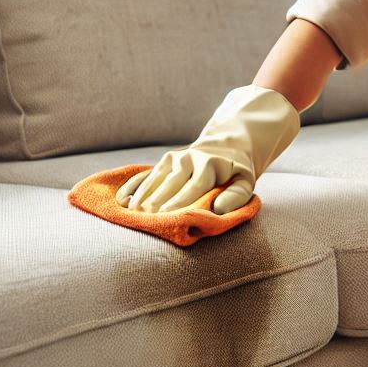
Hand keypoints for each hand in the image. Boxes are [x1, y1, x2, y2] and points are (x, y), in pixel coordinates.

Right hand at [115, 84, 300, 213]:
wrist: (226, 146)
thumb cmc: (236, 172)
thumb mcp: (245, 182)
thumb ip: (236, 196)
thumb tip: (218, 210)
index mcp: (210, 165)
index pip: (194, 186)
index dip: (180, 202)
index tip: (166, 217)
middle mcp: (189, 159)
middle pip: (170, 183)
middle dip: (157, 201)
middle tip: (144, 220)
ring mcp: (174, 158)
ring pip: (155, 178)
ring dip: (143, 196)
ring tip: (131, 215)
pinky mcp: (165, 161)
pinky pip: (147, 174)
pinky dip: (135, 187)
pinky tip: (123, 201)